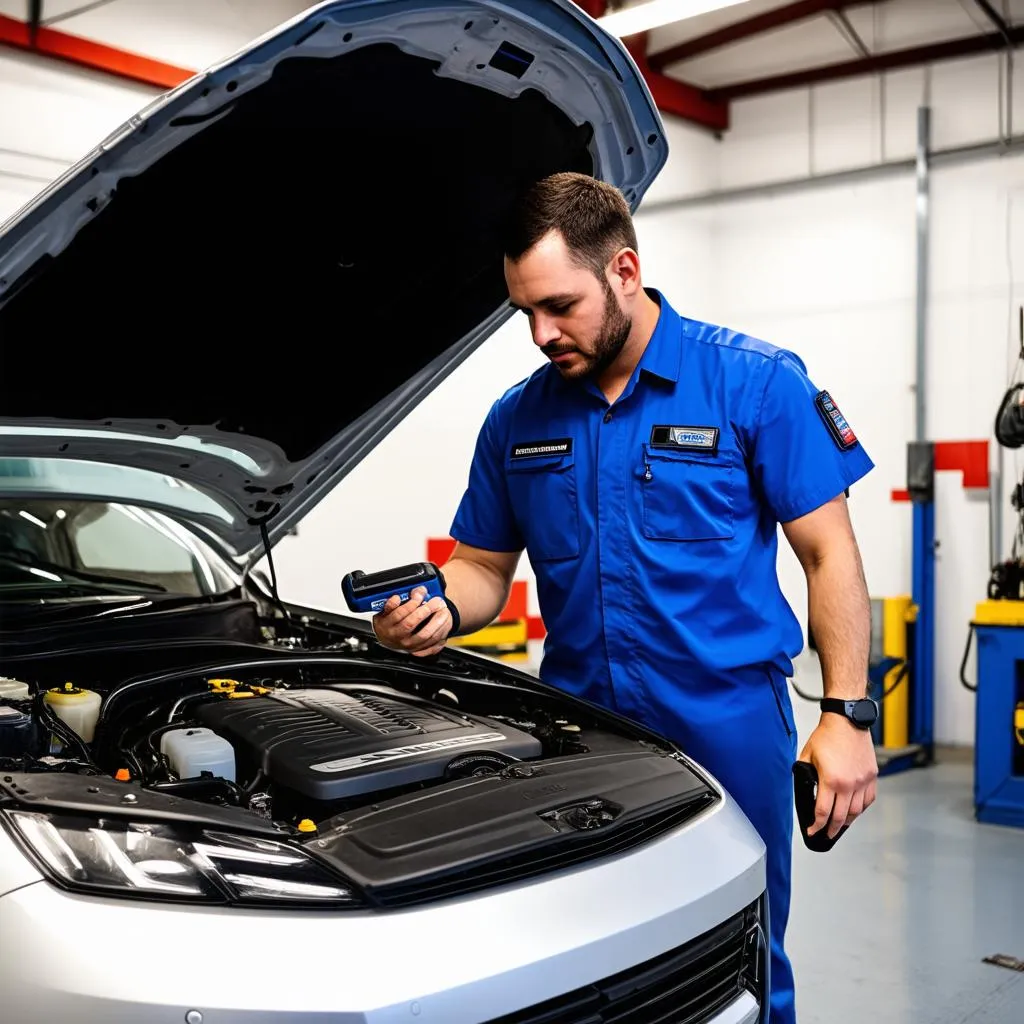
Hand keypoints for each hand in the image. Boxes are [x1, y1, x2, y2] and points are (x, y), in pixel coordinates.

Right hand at [371, 586, 452, 657]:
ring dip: (436, 622)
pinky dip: (440, 635)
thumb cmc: (387, 620)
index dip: (411, 603)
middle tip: (435, 600)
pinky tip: (444, 625)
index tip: (420, 594)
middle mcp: (396, 636)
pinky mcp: (417, 650)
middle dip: (425, 610)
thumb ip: (396, 600)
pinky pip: (431, 645)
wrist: (386, 637)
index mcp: (386, 624)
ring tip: (443, 610)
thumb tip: (415, 591)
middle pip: (411, 623)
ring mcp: (407, 645)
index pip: (398, 614)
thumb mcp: (384, 609)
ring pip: (424, 635)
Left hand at [797, 713, 877, 838]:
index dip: (815, 825)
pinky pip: (868, 800)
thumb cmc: (826, 736)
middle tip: (825, 835)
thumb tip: (804, 788)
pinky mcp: (872, 777)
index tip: (812, 831)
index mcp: (831, 780)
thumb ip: (805, 775)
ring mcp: (863, 781)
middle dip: (831, 829)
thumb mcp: (806, 756)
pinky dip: (861, 809)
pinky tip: (853, 811)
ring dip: (847, 822)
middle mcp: (849, 784)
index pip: (822, 812)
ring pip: (856, 812)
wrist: (847, 721)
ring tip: (839, 825)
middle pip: (840, 817)